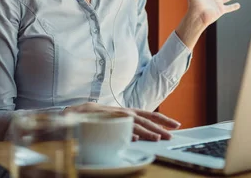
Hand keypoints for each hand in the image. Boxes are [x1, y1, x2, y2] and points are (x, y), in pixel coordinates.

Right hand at [64, 103, 180, 140]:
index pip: (148, 115)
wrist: (74, 114)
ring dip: (146, 132)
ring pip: (133, 124)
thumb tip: (140, 136)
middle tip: (171, 135)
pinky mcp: (104, 122)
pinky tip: (134, 138)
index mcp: (126, 112)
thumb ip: (126, 125)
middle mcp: (122, 112)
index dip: (162, 119)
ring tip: (157, 138)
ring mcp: (114, 117)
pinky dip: (126, 133)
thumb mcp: (115, 120)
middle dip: (159, 127)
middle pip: (144, 119)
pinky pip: (117, 128)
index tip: (176, 124)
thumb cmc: (96, 119)